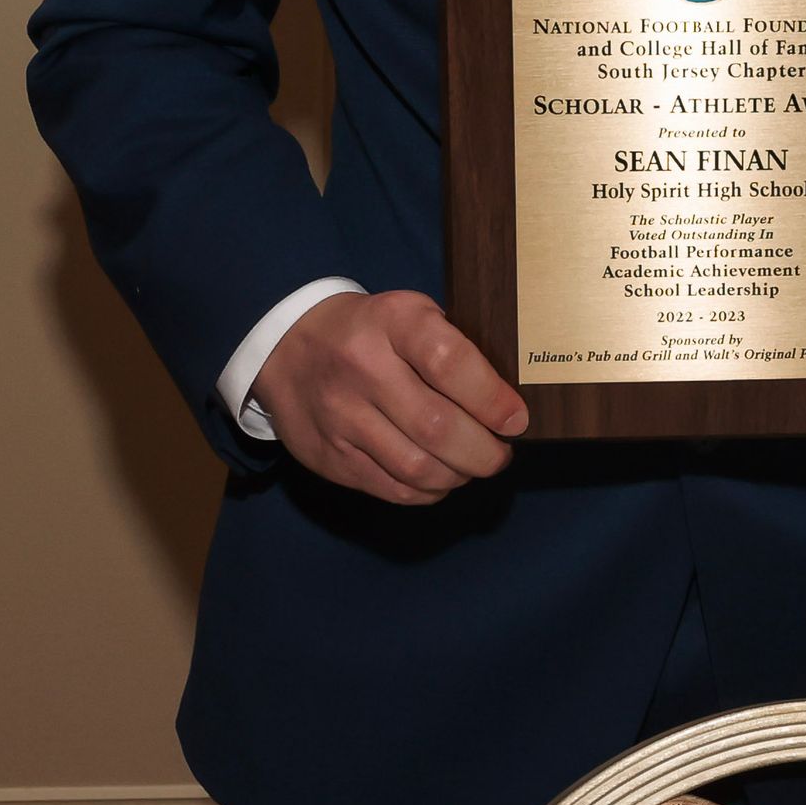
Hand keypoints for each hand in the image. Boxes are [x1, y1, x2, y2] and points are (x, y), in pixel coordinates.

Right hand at [251, 289, 527, 504]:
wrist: (289, 346)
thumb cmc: (370, 330)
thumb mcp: (409, 313)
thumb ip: (452, 345)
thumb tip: (507, 399)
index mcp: (393, 322)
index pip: (449, 362)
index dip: (491, 398)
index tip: (516, 420)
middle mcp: (363, 368)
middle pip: (436, 427)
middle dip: (483, 452)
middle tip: (501, 453)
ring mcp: (342, 416)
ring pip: (416, 467)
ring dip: (459, 475)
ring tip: (474, 466)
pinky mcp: (329, 457)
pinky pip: (391, 488)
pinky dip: (427, 491)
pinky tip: (441, 478)